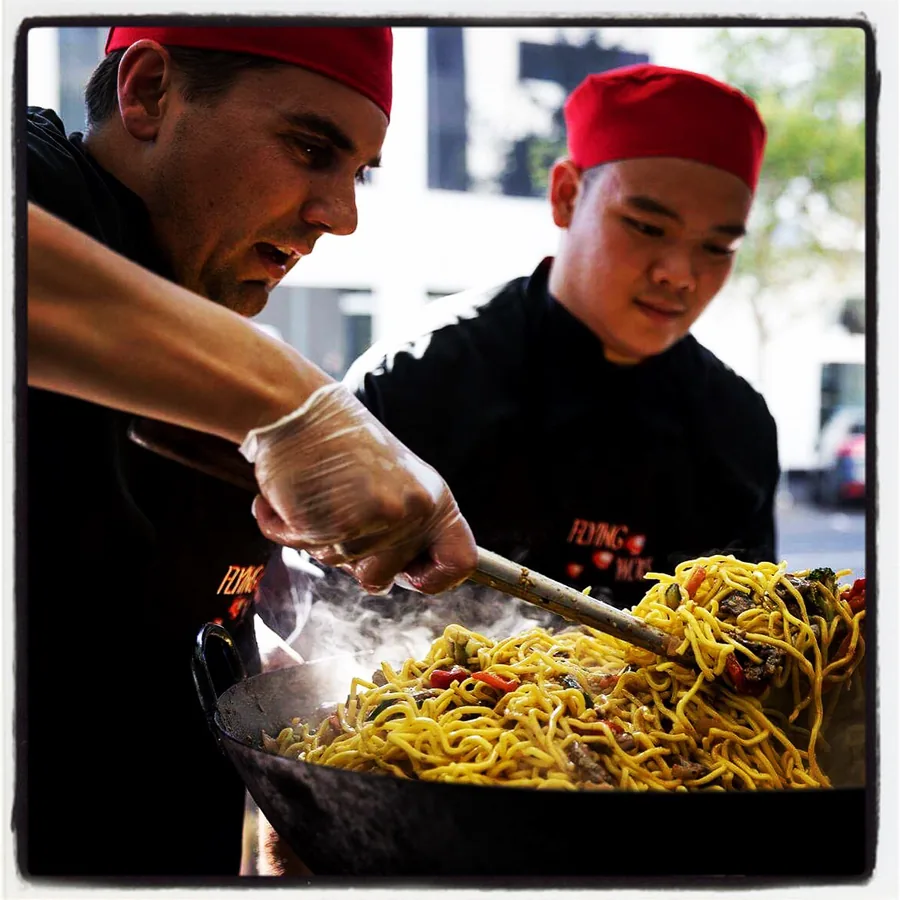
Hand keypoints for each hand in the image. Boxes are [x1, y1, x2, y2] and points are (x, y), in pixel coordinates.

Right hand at [240, 383, 475, 594]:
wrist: (299, 408)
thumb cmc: (339, 445)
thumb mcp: (395, 482)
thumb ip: (407, 526)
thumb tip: (407, 576)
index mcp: (436, 499)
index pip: (459, 563)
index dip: (434, 580)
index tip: (410, 575)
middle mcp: (416, 511)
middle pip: (383, 579)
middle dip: (353, 557)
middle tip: (340, 511)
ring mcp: (379, 519)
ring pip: (341, 566)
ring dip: (319, 538)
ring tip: (317, 493)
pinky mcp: (340, 524)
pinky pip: (307, 550)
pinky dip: (288, 528)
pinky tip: (293, 493)